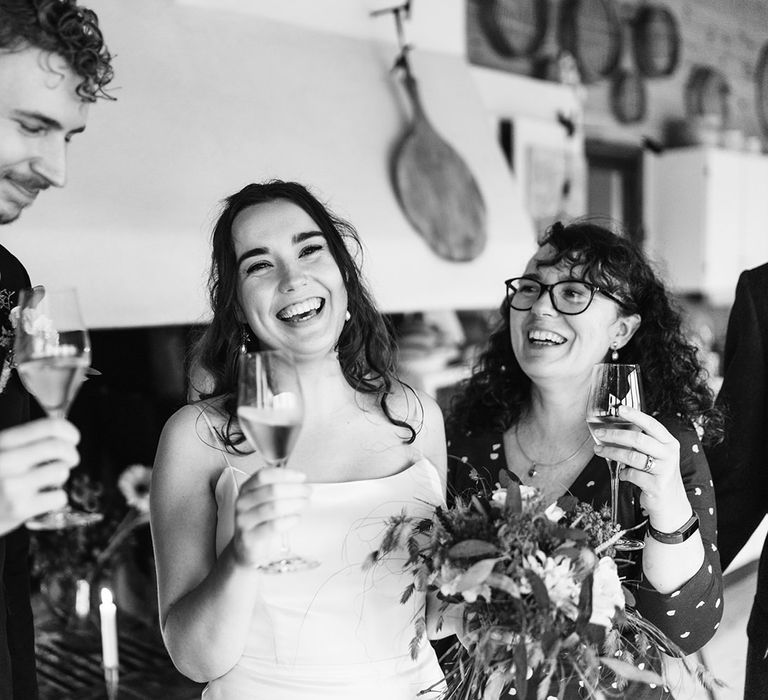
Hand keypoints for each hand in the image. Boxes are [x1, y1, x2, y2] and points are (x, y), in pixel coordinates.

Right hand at [0, 418, 79, 535]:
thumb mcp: (0, 452)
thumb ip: (23, 442)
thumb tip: (61, 433)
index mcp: (3, 442)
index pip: (49, 427)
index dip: (69, 431)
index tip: (73, 438)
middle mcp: (7, 461)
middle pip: (60, 448)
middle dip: (71, 454)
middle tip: (69, 460)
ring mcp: (13, 486)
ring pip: (61, 472)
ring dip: (60, 476)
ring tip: (46, 481)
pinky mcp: (19, 509)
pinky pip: (59, 497)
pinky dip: (56, 498)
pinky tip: (41, 498)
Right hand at [232, 467, 310, 566]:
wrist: (246, 548)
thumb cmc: (259, 521)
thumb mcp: (263, 501)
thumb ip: (278, 488)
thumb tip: (299, 481)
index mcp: (246, 489)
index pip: (264, 475)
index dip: (285, 475)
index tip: (301, 477)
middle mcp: (242, 503)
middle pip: (272, 490)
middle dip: (295, 489)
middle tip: (307, 491)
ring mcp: (244, 520)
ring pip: (274, 507)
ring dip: (295, 503)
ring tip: (305, 503)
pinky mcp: (249, 537)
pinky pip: (273, 526)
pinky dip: (289, 520)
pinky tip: (297, 518)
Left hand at [592, 405, 690, 530]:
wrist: (671, 504)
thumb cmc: (658, 475)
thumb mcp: (656, 456)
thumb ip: (642, 443)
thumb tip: (614, 430)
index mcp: (669, 443)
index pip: (652, 424)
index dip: (635, 415)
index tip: (619, 408)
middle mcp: (669, 454)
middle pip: (638, 439)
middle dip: (615, 435)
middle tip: (599, 433)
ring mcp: (664, 470)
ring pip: (631, 456)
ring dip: (611, 453)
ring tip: (599, 450)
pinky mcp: (657, 486)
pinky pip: (632, 474)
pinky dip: (622, 473)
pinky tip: (621, 474)